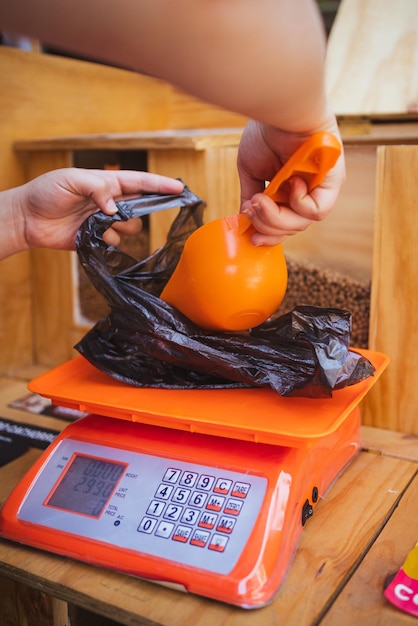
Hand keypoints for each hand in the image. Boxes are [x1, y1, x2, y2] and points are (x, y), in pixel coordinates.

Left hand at [17, 168, 183, 250]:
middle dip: (143, 209)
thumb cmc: (46, 192)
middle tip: (131, 211)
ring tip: (102, 224)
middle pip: (141, 206)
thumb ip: (96, 188)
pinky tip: (94, 235)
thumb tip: (113, 209)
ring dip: (123, 227)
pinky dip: (109, 240)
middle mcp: (110, 201)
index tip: (180, 188)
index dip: (161, 185)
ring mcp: (105, 221)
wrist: (28, 218)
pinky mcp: (98, 238)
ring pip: (131, 227)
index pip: (141, 182)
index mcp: (107, 182)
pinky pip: (116, 242)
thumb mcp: (70, 180)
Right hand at [238, 118, 344, 245]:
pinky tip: (291, 183)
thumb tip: (245, 218)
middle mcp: (307, 191)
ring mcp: (321, 187)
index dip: (268, 235)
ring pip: (302, 224)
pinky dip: (299, 204)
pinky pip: (318, 211)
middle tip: (252, 208)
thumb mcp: (253, 171)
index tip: (252, 237)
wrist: (277, 108)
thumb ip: (252, 197)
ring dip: (276, 217)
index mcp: (289, 190)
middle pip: (291, 228)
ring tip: (261, 198)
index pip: (283, 224)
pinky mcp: (333, 180)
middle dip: (267, 225)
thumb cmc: (266, 132)